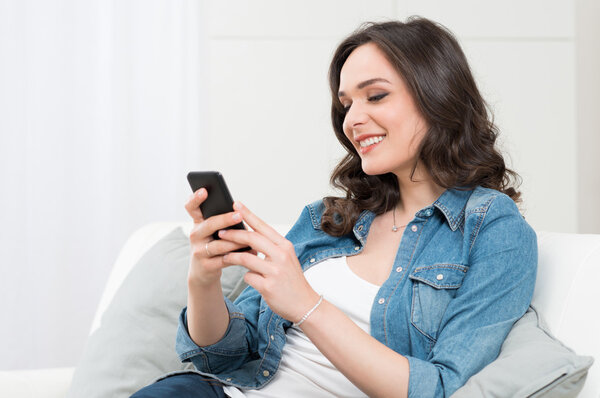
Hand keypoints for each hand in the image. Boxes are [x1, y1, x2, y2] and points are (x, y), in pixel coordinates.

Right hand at [184, 188, 254, 286]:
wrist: (203, 273)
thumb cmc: (214, 246)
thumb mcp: (214, 232)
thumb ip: (222, 222)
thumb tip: (243, 213)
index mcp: (198, 223)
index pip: (192, 208)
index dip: (195, 198)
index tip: (204, 190)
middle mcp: (195, 235)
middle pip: (209, 225)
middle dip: (224, 219)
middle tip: (239, 215)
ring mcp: (199, 251)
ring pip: (219, 244)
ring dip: (236, 241)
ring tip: (251, 238)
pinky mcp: (206, 266)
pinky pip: (225, 260)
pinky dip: (239, 256)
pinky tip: (251, 252)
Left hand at [218, 202, 319, 322]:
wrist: (305, 304)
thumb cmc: (292, 280)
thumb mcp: (286, 258)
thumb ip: (270, 247)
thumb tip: (249, 235)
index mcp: (285, 246)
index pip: (262, 226)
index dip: (247, 214)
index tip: (235, 204)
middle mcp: (281, 256)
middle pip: (252, 238)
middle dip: (233, 234)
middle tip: (220, 232)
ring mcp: (275, 271)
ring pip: (245, 258)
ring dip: (231, 256)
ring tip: (224, 255)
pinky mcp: (268, 287)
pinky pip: (248, 277)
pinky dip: (246, 276)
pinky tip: (249, 278)